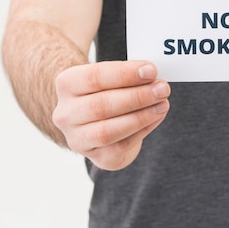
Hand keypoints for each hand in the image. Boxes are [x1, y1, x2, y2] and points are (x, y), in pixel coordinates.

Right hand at [52, 61, 170, 169]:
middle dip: (137, 96)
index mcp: (67, 84)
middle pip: (101, 105)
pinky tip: (157, 116)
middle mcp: (65, 113)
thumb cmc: (107, 90)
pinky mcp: (95, 157)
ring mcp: (77, 138)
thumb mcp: (111, 76)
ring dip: (141, 116)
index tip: (151, 70)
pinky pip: (120, 147)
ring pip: (108, 131)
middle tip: (162, 88)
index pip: (94, 77)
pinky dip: (142, 130)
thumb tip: (152, 75)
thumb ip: (128, 74)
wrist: (97, 119)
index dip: (125, 74)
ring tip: (163, 104)